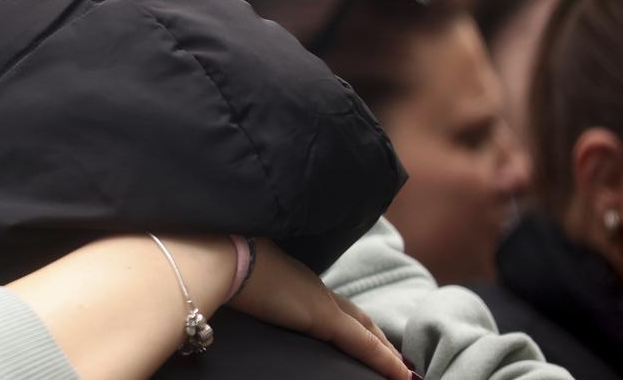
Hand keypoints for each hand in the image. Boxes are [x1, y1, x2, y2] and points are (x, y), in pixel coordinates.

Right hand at [230, 239, 411, 379]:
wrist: (221, 255)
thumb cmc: (220, 265)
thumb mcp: (238, 281)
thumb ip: (247, 291)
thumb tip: (234, 299)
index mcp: (295, 278)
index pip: (333, 303)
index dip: (352, 320)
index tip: (366, 334)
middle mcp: (313, 286)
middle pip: (355, 316)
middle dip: (376, 336)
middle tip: (395, 358)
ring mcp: (320, 300)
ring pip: (364, 328)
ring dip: (383, 349)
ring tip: (401, 371)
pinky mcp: (322, 317)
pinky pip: (362, 344)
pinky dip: (384, 359)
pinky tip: (402, 376)